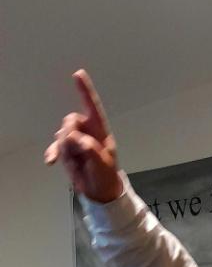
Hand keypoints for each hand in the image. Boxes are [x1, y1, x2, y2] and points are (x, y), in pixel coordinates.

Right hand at [44, 70, 122, 202]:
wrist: (99, 191)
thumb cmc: (106, 176)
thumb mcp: (103, 164)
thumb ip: (91, 149)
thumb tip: (77, 139)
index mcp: (99, 130)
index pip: (92, 107)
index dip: (85, 90)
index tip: (78, 74)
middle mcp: (86, 131)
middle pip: (70, 121)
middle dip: (70, 135)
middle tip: (79, 151)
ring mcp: (75, 140)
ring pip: (62, 134)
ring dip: (66, 149)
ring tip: (77, 163)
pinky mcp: (66, 150)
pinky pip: (55, 146)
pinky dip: (53, 153)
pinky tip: (50, 161)